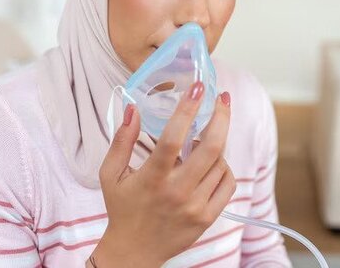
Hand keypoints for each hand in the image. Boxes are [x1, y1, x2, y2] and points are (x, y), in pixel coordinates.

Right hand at [92, 82, 233, 265]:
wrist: (134, 252)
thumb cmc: (122, 209)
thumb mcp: (111, 174)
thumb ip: (122, 140)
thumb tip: (133, 108)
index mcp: (152, 178)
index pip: (173, 138)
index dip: (187, 109)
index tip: (196, 87)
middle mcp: (177, 192)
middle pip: (211, 147)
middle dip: (221, 117)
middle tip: (222, 99)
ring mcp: (196, 206)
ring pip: (221, 163)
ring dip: (217, 144)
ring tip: (204, 138)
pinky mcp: (208, 217)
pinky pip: (228, 183)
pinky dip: (223, 167)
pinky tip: (211, 163)